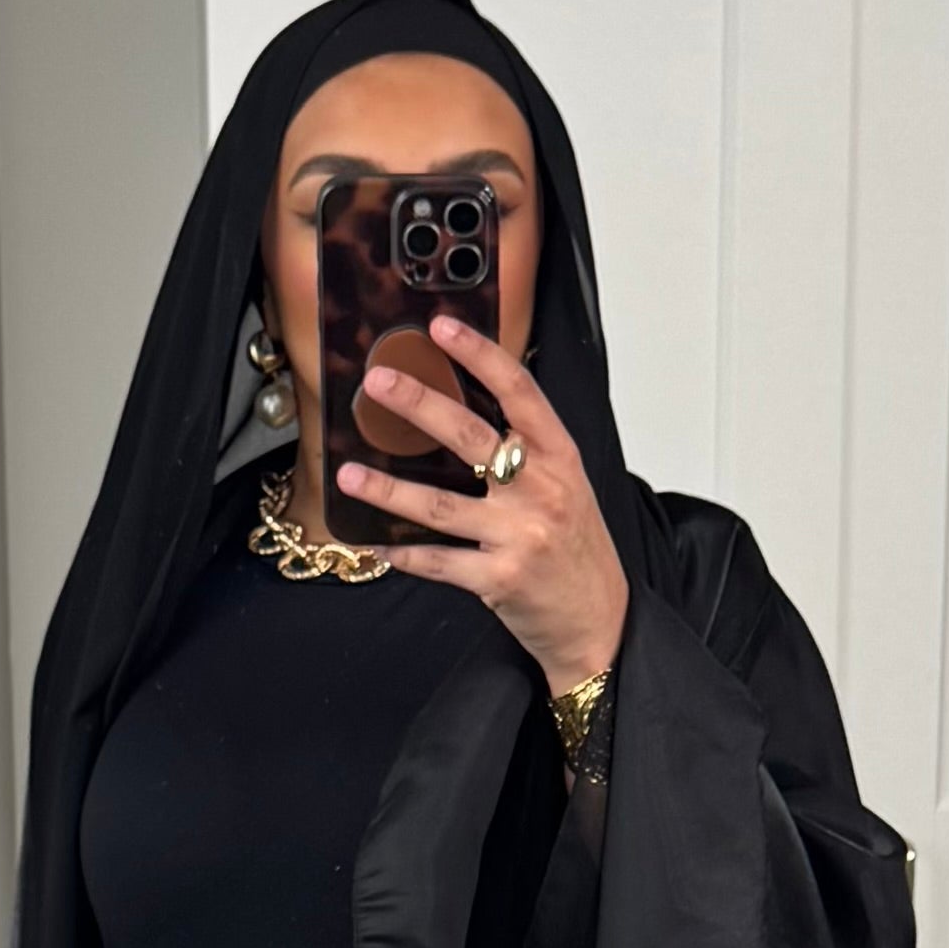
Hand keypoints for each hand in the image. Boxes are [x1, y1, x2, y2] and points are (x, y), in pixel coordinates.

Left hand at [338, 311, 627, 698]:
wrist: (599, 619)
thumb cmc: (575, 548)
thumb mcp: (564, 486)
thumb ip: (524, 450)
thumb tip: (461, 407)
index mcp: (559, 457)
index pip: (519, 392)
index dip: (480, 355)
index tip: (441, 328)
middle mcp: (542, 491)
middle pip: (471, 437)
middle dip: (419, 405)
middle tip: (377, 383)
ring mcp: (520, 536)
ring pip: (441, 505)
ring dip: (388, 489)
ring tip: (349, 475)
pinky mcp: (500, 578)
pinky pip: (438, 561)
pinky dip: (401, 552)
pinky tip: (372, 540)